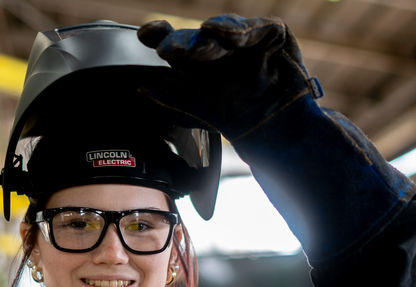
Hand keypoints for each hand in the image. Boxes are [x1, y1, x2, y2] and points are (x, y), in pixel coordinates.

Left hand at [137, 14, 322, 140]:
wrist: (274, 129)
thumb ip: (171, 98)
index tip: (144, 34)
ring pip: (221, 32)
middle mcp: (219, 48)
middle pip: (196, 37)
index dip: (161, 37)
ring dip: (208, 40)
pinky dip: (239, 30)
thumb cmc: (238, 120)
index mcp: (199, 63)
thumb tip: (141, 88)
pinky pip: (256, 28)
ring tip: (197, 46)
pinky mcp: (272, 34)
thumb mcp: (198, 110)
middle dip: (182, 41)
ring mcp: (245, 40)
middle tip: (168, 49)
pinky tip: (221, 32)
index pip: (177, 45)